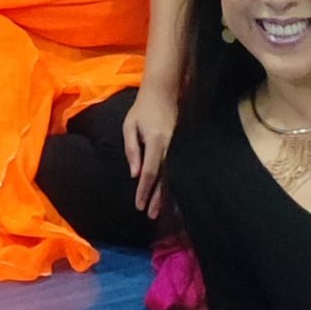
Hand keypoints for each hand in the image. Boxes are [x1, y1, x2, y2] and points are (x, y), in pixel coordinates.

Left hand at [121, 84, 178, 218]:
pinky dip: (172, 185)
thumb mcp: (130, 126)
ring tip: (160, 212)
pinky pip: (176, 170)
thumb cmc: (142, 110)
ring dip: (166, 196)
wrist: (163, 94)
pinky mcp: (180, 148)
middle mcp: (170, 147)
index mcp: (157, 141)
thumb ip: (132, 150)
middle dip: (157, 198)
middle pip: (164, 178)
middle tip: (151, 216)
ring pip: (172, 177)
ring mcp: (178, 148)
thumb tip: (134, 174)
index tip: (139, 205)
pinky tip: (170, 196)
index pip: (150, 171)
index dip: (144, 190)